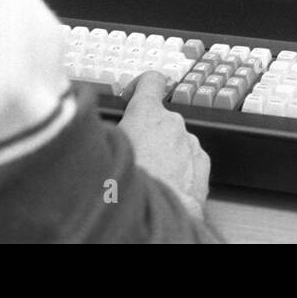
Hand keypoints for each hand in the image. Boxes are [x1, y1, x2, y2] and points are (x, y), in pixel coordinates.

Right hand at [118, 71, 210, 217]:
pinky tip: (165, 181)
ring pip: (174, 140)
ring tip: (148, 173)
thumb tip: (94, 125)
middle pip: (159, 118)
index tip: (133, 94)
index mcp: (147, 113)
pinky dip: (178, 166)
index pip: (151, 80)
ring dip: (162, 150)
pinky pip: (188, 158)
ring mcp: (190, 143)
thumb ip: (106, 130)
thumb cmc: (129, 185)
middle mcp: (173, 123)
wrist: (156, 217)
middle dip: (146, 131)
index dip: (141, 85)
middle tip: (130, 152)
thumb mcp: (104, 147)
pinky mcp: (202, 164)